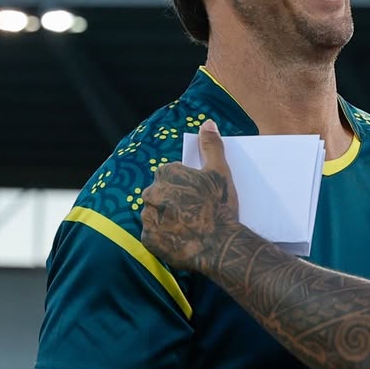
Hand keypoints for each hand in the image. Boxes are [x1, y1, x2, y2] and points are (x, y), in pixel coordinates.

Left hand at [141, 120, 238, 271]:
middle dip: (175, 202)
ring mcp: (148, 217)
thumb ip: (211, 145)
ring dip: (169, 220)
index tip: (201, 197)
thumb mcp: (219, 171)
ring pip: (157, 215)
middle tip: (196, 214)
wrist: (221, 245)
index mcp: (166, 173)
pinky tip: (182, 240)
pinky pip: (155, 236)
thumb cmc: (221, 205)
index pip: (172, 176)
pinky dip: (165, 238)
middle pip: (162, 194)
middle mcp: (151, 192)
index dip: (188, 186)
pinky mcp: (149, 240)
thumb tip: (207, 123)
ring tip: (190, 229)